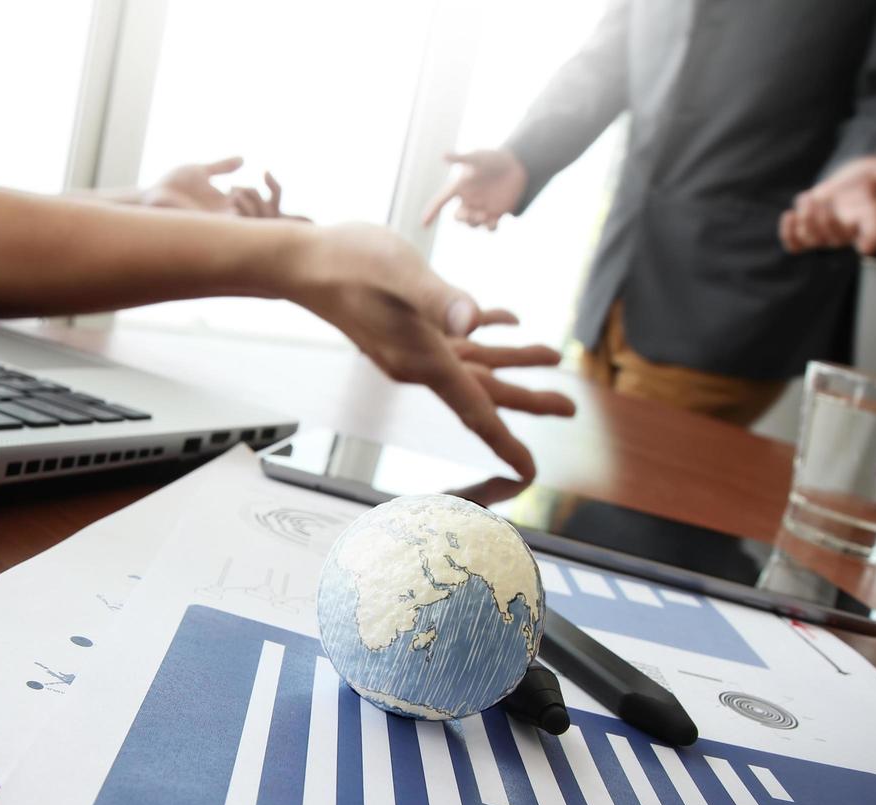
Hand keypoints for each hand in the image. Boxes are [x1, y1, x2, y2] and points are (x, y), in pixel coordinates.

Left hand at [142, 157, 293, 218]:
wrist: (153, 195)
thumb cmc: (173, 184)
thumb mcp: (202, 170)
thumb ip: (222, 166)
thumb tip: (243, 159)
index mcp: (229, 202)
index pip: (262, 201)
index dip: (272, 189)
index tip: (266, 172)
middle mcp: (229, 215)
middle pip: (264, 215)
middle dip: (261, 199)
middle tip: (239, 186)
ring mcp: (222, 222)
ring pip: (253, 223)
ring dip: (251, 205)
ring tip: (233, 192)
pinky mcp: (213, 226)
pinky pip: (237, 227)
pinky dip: (241, 213)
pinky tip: (231, 198)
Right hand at [284, 223, 574, 479]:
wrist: (303, 263)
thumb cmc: (349, 263)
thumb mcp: (400, 273)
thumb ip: (439, 299)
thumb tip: (475, 322)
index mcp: (424, 360)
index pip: (475, 411)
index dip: (506, 442)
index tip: (530, 470)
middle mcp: (420, 363)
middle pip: (484, 392)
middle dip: (529, 399)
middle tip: (571, 406)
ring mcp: (414, 348)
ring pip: (475, 364)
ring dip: (515, 361)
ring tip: (555, 356)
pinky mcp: (410, 330)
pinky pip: (456, 340)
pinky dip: (486, 332)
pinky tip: (507, 320)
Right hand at [421, 149, 528, 228]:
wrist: (517, 164)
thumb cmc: (494, 158)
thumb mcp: (477, 158)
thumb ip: (461, 159)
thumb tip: (443, 155)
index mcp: (460, 188)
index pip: (441, 201)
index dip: (431, 212)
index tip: (423, 224)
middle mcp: (469, 200)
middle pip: (458, 217)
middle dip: (462, 218)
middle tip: (469, 214)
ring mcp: (482, 208)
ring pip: (473, 224)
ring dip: (475, 222)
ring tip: (485, 215)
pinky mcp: (496, 214)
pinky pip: (489, 227)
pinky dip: (490, 227)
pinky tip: (494, 221)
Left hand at [779, 151, 875, 254]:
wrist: (840, 186)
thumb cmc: (860, 181)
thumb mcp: (875, 171)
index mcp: (868, 221)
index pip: (873, 236)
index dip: (869, 240)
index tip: (865, 245)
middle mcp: (846, 233)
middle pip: (835, 238)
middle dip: (824, 219)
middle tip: (821, 200)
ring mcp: (824, 237)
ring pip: (812, 239)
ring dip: (805, 220)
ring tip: (808, 198)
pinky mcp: (805, 237)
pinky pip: (794, 245)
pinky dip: (788, 234)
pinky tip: (789, 215)